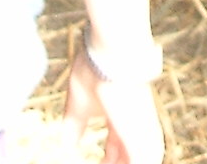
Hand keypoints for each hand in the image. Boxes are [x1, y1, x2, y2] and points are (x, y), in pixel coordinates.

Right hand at [64, 45, 164, 162]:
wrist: (113, 53)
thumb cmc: (94, 71)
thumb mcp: (77, 107)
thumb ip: (71, 129)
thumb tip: (62, 149)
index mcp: (122, 120)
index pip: (116, 153)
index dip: (106, 163)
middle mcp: (136, 130)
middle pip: (127, 160)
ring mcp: (143, 137)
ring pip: (139, 161)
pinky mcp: (144, 142)